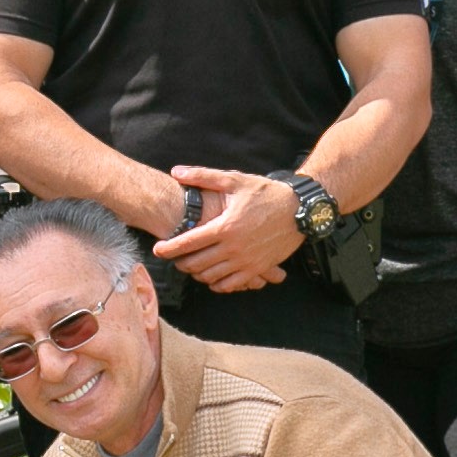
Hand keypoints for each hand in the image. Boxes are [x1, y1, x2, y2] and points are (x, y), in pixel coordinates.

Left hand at [152, 166, 294, 293]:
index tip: (158, 249)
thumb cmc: (265, 194)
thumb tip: (176, 171)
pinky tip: (212, 277)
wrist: (299, 210)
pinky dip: (217, 284)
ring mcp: (246, 261)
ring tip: (191, 265)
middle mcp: (233, 248)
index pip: (188, 242)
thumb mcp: (235, 180)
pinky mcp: (257, 269)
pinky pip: (231, 285)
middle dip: (180, 262)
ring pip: (211, 277)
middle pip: (196, 263)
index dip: (169, 248)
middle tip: (175, 257)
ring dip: (197, 274)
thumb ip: (203, 177)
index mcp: (225, 227)